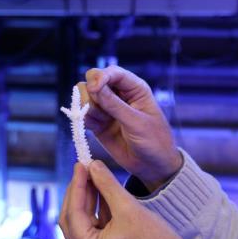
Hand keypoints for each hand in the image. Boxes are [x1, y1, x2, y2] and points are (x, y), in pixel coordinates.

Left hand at [59, 160, 190, 238]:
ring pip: (81, 219)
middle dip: (78, 191)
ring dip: (87, 196)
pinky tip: (100, 187)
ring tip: (93, 172)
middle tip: (84, 167)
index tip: (81, 164)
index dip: (77, 185)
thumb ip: (107, 184)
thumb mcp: (128, 207)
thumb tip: (93, 165)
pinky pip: (92, 223)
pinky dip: (96, 206)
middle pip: (72, 217)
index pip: (73, 212)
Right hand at [78, 65, 181, 190]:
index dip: (101, 76)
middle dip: (90, 92)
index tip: (94, 88)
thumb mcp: (137, 123)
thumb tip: (93, 87)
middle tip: (97, 109)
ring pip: (85, 96)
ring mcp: (108, 108)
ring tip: (101, 121)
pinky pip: (83, 114)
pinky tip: (97, 128)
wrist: (153, 166)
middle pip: (93, 80)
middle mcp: (120, 94)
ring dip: (87, 107)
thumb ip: (115, 105)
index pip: (113, 72)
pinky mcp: (99, 122)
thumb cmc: (154, 141)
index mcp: (135, 88)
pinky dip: (85, 119)